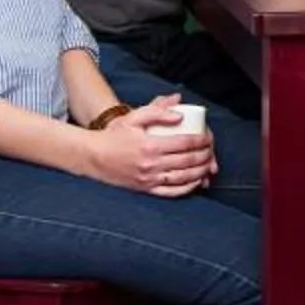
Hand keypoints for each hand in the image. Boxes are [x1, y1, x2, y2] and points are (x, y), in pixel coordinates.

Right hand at [84, 98, 213, 197]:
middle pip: (187, 161)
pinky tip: (196, 182)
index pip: (184, 143)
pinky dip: (187, 188)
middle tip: (211, 150)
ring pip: (183, 178)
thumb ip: (157, 112)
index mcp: (150, 145)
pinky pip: (171, 192)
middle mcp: (151, 164)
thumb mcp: (134, 117)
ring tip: (209, 165)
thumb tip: (181, 114)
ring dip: (200, 172)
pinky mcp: (145, 189)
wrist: (93, 156)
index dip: (201, 141)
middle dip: (205, 156)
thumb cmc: (114, 135)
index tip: (207, 137)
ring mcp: (149, 179)